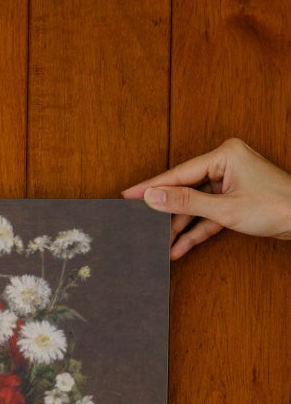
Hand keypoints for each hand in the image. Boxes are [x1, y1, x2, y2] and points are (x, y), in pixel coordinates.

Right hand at [122, 137, 290, 258]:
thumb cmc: (276, 207)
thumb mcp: (225, 208)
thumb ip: (185, 202)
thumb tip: (153, 196)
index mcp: (224, 155)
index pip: (179, 173)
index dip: (152, 187)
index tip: (128, 195)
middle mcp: (226, 164)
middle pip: (185, 190)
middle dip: (166, 212)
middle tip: (140, 224)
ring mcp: (230, 182)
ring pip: (195, 205)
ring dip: (180, 227)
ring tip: (159, 244)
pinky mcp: (234, 200)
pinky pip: (208, 215)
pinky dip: (196, 230)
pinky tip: (179, 247)